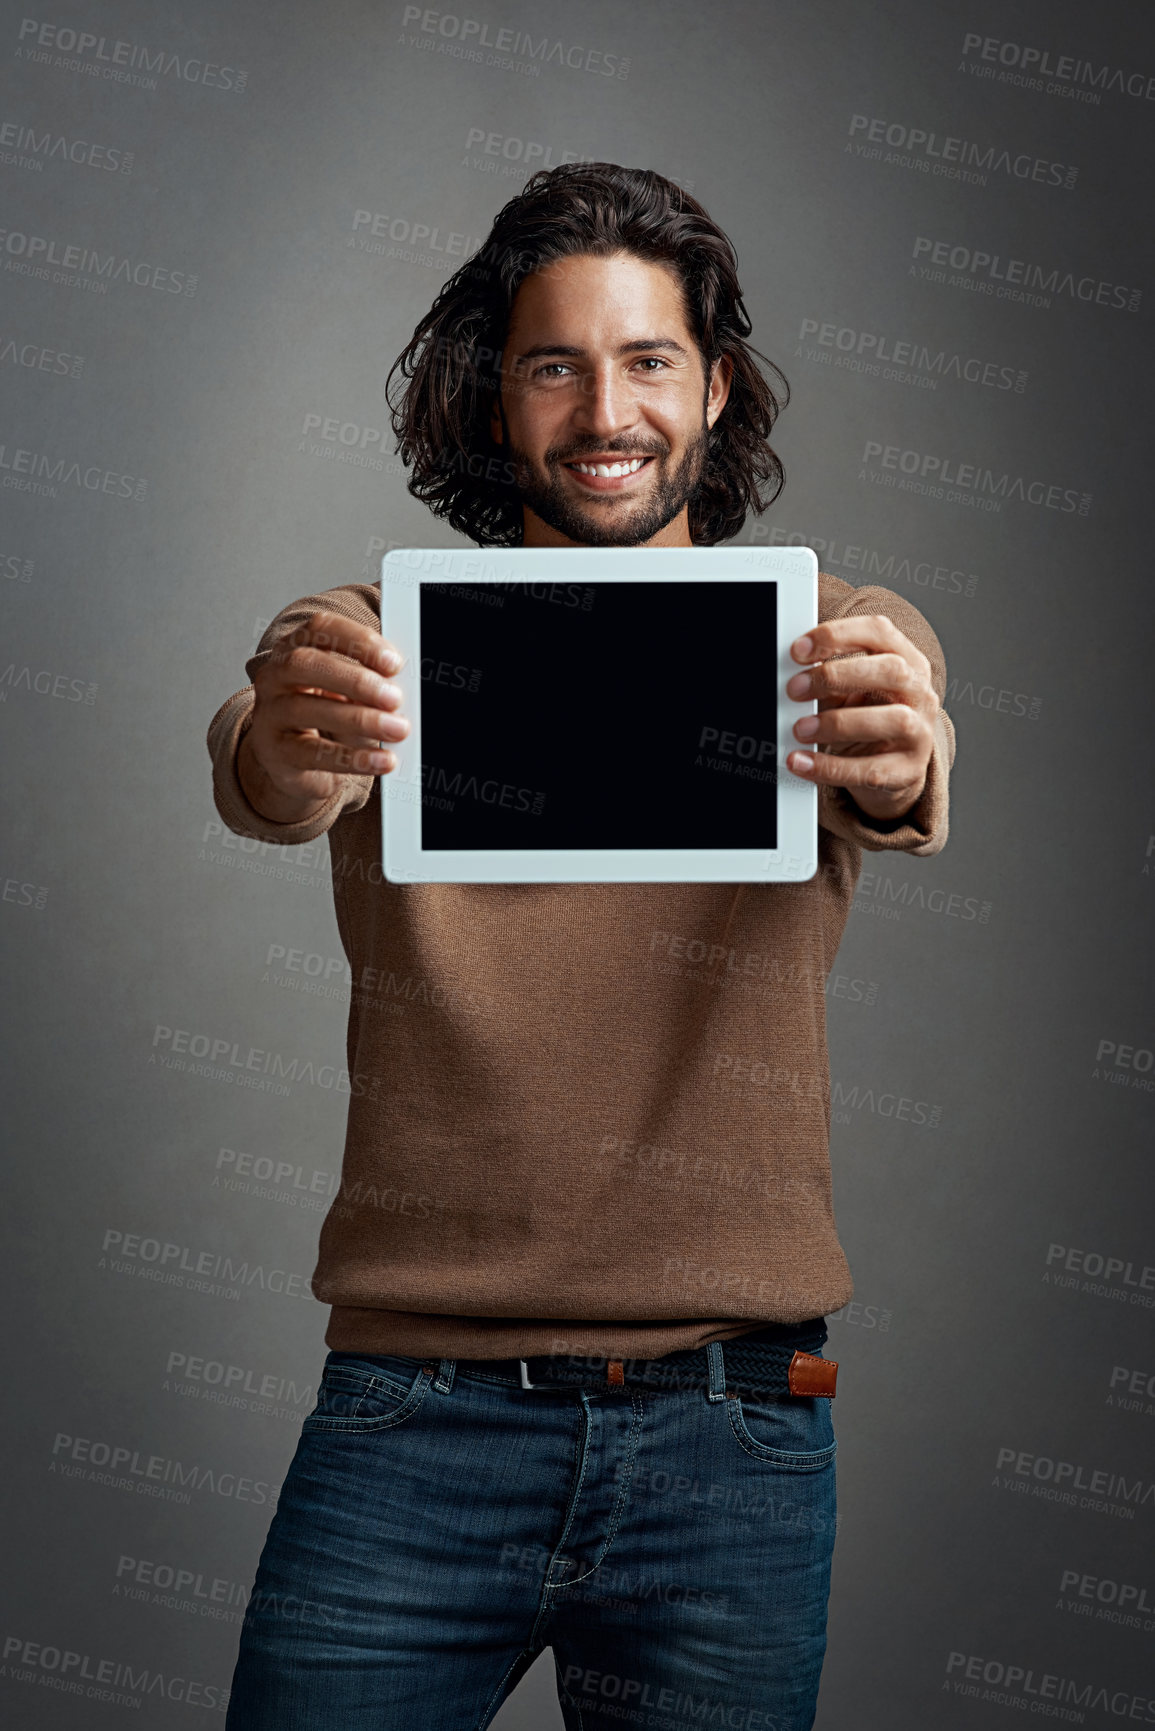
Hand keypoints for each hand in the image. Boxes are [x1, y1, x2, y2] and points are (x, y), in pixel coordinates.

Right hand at [242, 610, 408, 817]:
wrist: (293, 762)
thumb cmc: (326, 715)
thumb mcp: (348, 691)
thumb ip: (372, 681)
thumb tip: (406, 684)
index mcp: (295, 648)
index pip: (321, 629)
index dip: (358, 641)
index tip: (393, 661)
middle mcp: (275, 676)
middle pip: (306, 664)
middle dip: (356, 680)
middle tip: (394, 698)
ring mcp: (269, 714)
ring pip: (306, 709)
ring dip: (360, 719)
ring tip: (397, 730)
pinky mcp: (276, 752)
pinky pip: (313, 754)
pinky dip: (353, 758)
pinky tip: (381, 760)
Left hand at [784, 614, 938, 820]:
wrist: (895, 769)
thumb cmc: (870, 718)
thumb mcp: (854, 691)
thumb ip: (831, 679)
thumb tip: (791, 677)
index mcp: (906, 660)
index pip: (879, 632)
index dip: (837, 635)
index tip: (798, 650)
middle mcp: (919, 692)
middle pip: (890, 670)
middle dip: (836, 676)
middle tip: (794, 689)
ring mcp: (920, 733)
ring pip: (892, 720)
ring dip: (838, 723)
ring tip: (800, 729)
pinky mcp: (908, 771)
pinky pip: (870, 770)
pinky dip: (830, 767)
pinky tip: (801, 762)